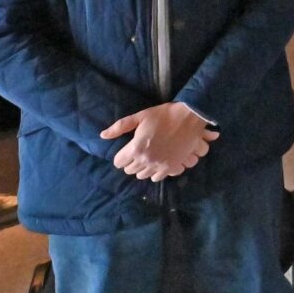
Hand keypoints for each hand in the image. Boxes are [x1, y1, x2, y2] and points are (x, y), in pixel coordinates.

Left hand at [101, 103, 217, 181]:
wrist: (191, 116)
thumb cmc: (164, 115)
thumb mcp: (141, 116)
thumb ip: (120, 126)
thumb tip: (103, 135)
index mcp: (136, 149)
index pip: (119, 162)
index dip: (121, 156)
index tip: (126, 150)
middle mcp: (147, 160)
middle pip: (130, 170)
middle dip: (131, 162)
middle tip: (138, 152)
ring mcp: (160, 165)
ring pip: (143, 175)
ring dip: (143, 168)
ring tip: (148, 157)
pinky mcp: (173, 167)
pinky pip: (159, 177)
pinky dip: (157, 172)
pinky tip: (159, 163)